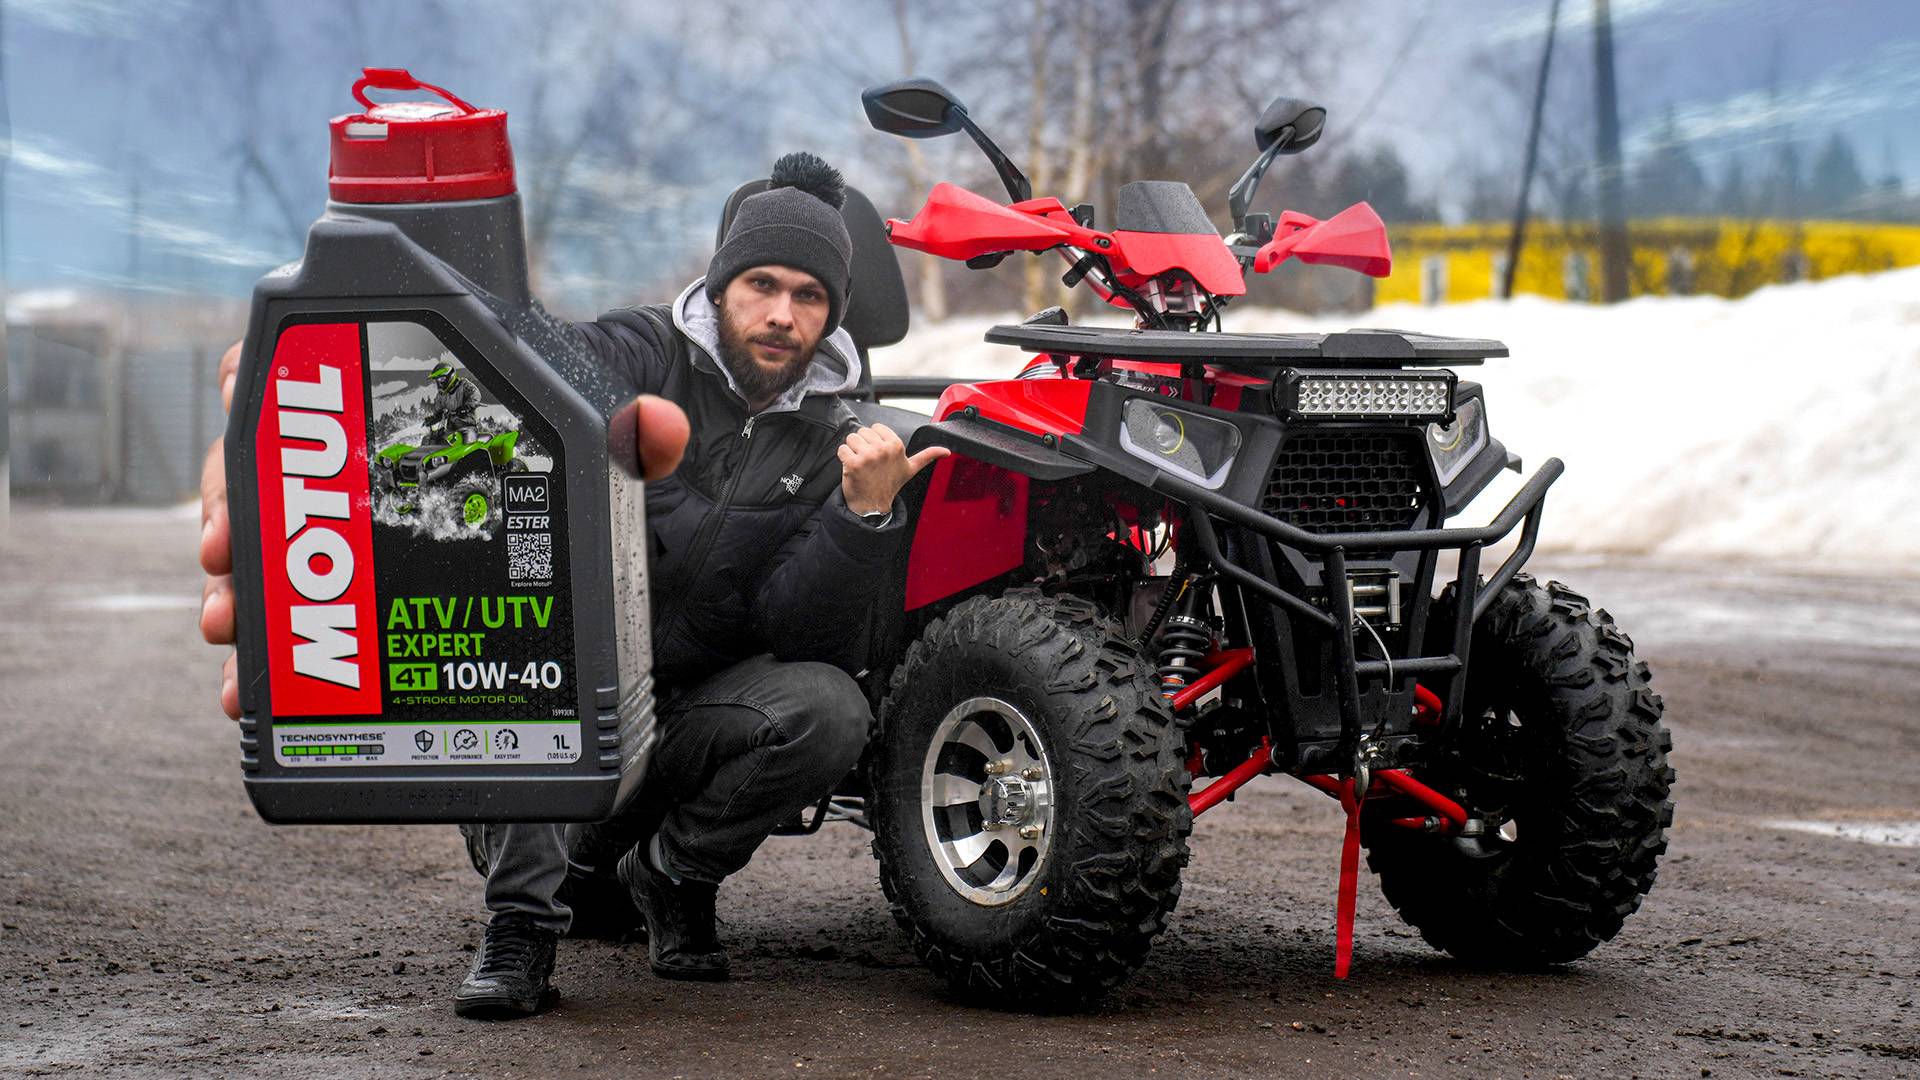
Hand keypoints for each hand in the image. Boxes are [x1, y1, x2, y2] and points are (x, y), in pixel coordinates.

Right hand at [199, 336, 689, 718]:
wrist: (568, 528)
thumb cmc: (562, 463)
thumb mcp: (595, 446)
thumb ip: (629, 435)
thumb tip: (661, 431)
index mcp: (392, 399)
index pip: (301, 366)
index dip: (254, 377)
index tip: (240, 398)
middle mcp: (348, 463)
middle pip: (255, 466)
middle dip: (226, 504)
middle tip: (228, 550)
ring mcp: (339, 530)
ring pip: (259, 546)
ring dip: (235, 585)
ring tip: (230, 628)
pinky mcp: (346, 596)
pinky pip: (286, 617)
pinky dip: (261, 652)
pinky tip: (244, 690)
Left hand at [837, 423, 949, 515]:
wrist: (873, 505)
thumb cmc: (890, 485)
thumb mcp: (911, 469)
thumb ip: (928, 456)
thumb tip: (947, 451)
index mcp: (897, 445)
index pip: (876, 427)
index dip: (874, 441)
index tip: (878, 456)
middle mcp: (883, 449)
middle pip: (862, 432)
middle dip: (862, 445)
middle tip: (869, 463)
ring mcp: (868, 456)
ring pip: (851, 438)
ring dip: (852, 451)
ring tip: (861, 465)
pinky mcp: (853, 463)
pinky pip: (842, 449)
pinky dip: (843, 458)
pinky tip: (852, 469)